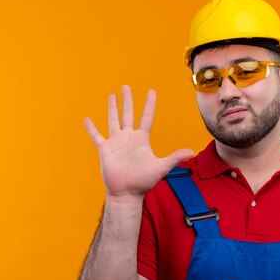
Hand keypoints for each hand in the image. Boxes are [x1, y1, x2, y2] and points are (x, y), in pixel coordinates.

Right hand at [84, 85, 193, 199]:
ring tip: (112, 96)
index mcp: (142, 139)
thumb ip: (174, 157)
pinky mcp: (105, 149)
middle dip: (128, 100)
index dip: (149, 105)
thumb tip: (192, 152)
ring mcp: (116, 143)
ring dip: (112, 108)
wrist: (126, 193)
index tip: (151, 91)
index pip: (146, 117)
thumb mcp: (161, 167)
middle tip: (126, 86)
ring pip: (113, 121)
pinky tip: (87, 119)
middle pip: (128, 114)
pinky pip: (97, 136)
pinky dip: (91, 128)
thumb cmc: (144, 182)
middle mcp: (129, 138)